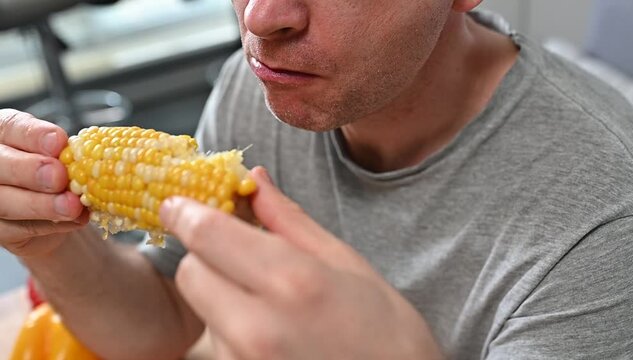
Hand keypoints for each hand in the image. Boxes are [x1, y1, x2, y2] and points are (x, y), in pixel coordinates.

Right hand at [0, 110, 85, 256]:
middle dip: (29, 170)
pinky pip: (19, 229)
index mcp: (5, 134)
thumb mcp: (66, 155)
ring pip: (5, 202)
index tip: (58, 142)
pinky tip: (75, 220)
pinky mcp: (0, 230)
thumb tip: (83, 157)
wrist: (60, 212)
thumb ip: (67, 153)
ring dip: (42, 204)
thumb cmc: (61, 172)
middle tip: (59, 176)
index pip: (12, 127)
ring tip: (73, 206)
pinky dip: (50, 225)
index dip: (33, 135)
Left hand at [161, 167, 442, 358]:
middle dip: (205, 253)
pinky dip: (232, 326)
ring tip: (268, 300)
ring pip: (203, 309)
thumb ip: (289, 220)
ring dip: (220, 293)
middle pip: (191, 273)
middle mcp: (259, 327)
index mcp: (293, 282)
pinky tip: (271, 329)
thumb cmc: (387, 332)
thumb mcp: (346, 263)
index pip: (207, 234)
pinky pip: (217, 342)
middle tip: (233, 248)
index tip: (179, 203)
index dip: (185, 212)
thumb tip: (255, 180)